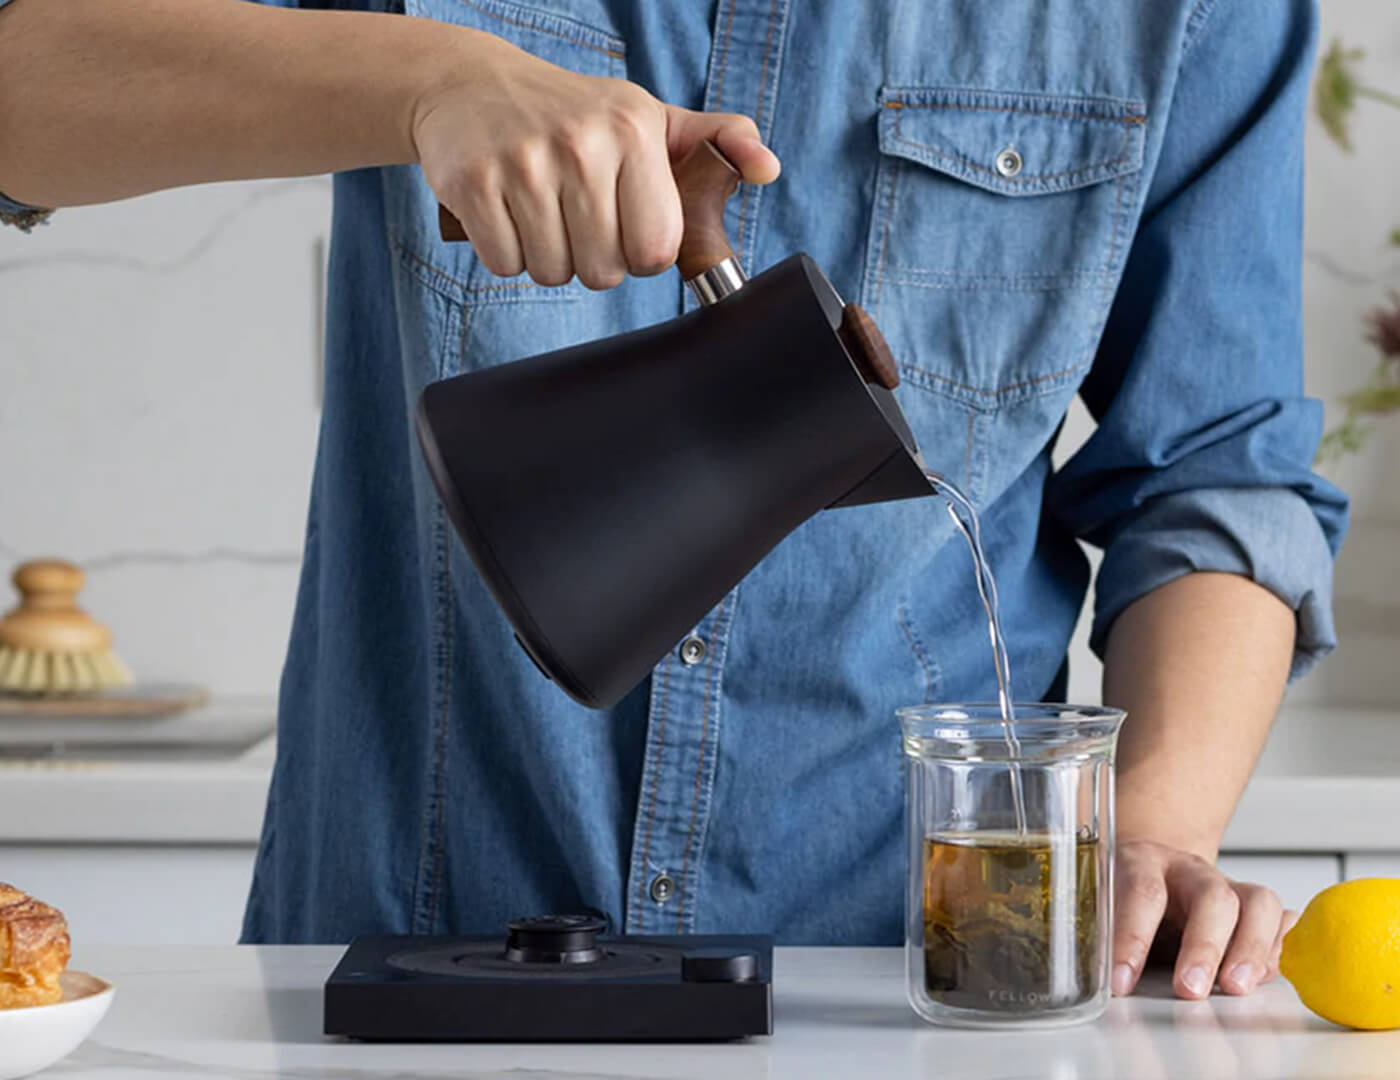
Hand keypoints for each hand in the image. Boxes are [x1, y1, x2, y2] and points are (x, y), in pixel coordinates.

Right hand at [410, 29, 779, 288]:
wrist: (472, 87)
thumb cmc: (574, 114)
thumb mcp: (648, 119)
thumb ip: (715, 143)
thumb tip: (767, 169)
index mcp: (634, 131)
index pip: (655, 250)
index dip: (639, 253)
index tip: (622, 224)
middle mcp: (582, 143)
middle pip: (604, 271)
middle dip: (591, 259)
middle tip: (575, 217)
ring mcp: (524, 162)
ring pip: (553, 273)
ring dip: (547, 258)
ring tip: (540, 213)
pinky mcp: (474, 182)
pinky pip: (505, 264)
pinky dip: (504, 252)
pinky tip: (506, 211)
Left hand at [1112, 839, 1297, 998]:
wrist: (1151, 866)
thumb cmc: (1122, 891)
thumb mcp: (1100, 902)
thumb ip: (1100, 932)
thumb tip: (1097, 976)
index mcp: (1143, 861)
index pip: (1141, 893)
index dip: (1131, 938)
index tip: (1121, 982)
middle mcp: (1191, 869)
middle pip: (1212, 898)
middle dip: (1204, 947)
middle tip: (1189, 990)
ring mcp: (1229, 885)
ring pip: (1258, 903)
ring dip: (1251, 949)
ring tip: (1236, 988)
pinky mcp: (1254, 908)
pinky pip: (1281, 921)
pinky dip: (1277, 948)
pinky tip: (1263, 974)